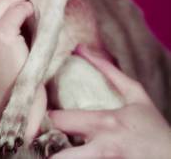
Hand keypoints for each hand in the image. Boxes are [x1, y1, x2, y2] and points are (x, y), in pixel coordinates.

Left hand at [50, 44, 170, 157]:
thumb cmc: (155, 129)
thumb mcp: (136, 96)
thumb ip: (108, 71)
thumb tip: (82, 48)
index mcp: (104, 123)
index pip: (60, 120)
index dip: (46, 119)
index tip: (40, 118)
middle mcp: (102, 148)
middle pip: (60, 155)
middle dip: (46, 148)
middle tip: (40, 142)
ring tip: (52, 154)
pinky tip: (73, 157)